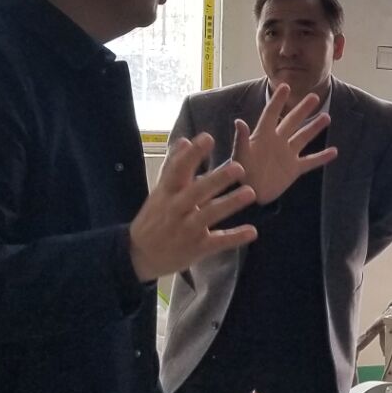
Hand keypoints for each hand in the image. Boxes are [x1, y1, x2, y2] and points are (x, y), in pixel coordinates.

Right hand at [129, 133, 258, 281]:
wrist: (139, 254)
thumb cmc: (153, 218)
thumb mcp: (160, 191)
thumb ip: (174, 166)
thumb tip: (184, 140)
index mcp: (167, 192)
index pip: (178, 169)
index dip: (193, 154)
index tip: (208, 138)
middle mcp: (176, 209)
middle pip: (197, 191)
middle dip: (217, 179)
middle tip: (239, 167)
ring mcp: (187, 229)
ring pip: (209, 214)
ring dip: (230, 203)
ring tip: (250, 192)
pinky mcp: (197, 247)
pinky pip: (218, 242)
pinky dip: (235, 237)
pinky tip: (252, 231)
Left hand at [234, 83, 337, 205]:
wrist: (247, 194)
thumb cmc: (240, 173)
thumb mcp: (239, 156)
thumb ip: (240, 139)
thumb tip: (239, 121)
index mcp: (263, 135)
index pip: (271, 113)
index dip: (278, 100)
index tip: (286, 86)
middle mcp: (277, 141)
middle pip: (292, 122)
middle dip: (302, 109)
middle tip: (314, 97)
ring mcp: (287, 154)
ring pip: (303, 138)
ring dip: (314, 127)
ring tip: (326, 117)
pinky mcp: (293, 169)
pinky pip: (310, 161)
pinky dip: (322, 157)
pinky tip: (334, 152)